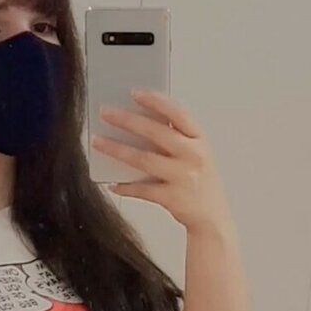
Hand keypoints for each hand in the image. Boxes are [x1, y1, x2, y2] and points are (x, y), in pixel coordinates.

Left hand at [92, 90, 230, 231]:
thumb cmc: (198, 181)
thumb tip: (135, 122)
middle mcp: (194, 156)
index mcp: (200, 140)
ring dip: (117, 149)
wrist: (212, 218)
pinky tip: (112, 183)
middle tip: (105, 112)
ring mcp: (184, 178)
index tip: (134, 92)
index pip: (178, 113)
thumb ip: (174, 139)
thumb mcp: (195, 155)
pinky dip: (125, 186)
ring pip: (144, 159)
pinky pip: (142, 189)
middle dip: (127, 120)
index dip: (156, 101)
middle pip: (156, 133)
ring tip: (97, 141)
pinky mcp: (173, 199)